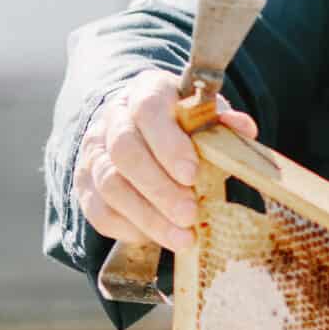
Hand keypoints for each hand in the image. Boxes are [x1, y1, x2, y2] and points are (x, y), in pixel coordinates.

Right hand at [76, 68, 258, 247]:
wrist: (139, 128)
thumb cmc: (182, 125)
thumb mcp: (205, 115)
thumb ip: (223, 122)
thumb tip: (242, 127)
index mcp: (145, 93)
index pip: (148, 111)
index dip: (168, 144)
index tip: (192, 174)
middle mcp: (112, 119)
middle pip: (125, 152)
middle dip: (160, 188)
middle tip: (190, 215)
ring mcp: (94, 152)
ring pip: (110, 185)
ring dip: (148, 216)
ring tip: (182, 237)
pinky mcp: (85, 183)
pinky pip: (99, 210)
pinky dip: (128, 227)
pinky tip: (157, 237)